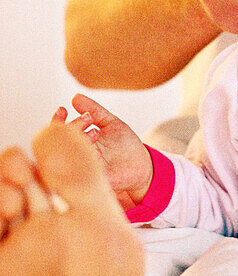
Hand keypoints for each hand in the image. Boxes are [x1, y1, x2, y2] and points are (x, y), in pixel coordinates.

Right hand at [53, 94, 152, 209]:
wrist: (142, 165)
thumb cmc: (125, 144)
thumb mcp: (111, 123)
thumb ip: (94, 111)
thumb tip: (75, 97)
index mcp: (78, 141)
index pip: (59, 131)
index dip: (57, 120)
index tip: (62, 109)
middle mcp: (77, 155)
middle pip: (61, 142)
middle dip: (72, 128)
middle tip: (87, 119)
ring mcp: (84, 167)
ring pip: (70, 156)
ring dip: (79, 142)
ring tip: (94, 133)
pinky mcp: (93, 178)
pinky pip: (82, 170)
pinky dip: (87, 159)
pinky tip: (96, 151)